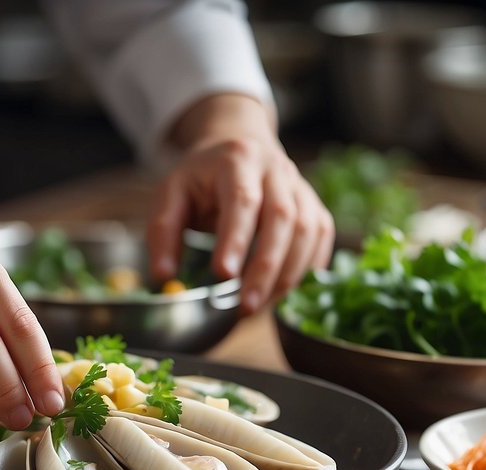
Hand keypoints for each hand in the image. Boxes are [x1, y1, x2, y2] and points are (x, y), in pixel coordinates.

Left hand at [147, 94, 333, 312]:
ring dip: (287, 274)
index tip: (222, 275)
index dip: (236, 239)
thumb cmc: (201, 178)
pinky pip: (321, 238)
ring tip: (258, 306)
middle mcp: (276, 169)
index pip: (242, 200)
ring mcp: (300, 186)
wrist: (238, 147)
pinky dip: (307, 268)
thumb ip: (163, 233)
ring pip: (308, 230)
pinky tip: (283, 291)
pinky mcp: (314, 205)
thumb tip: (164, 276)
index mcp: (237, 160)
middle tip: (245, 306)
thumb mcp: (170, 195)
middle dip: (265, 267)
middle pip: (282, 217)